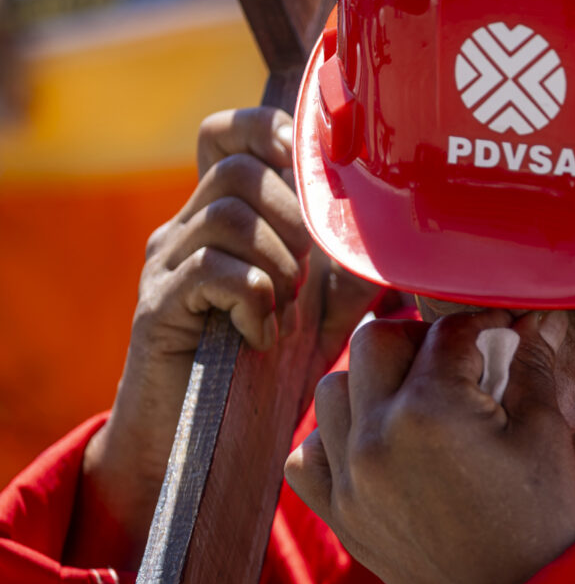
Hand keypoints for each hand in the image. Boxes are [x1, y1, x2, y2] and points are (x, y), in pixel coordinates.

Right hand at [68, 107, 379, 567]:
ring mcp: (167, 266)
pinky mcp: (157, 309)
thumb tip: (407, 234)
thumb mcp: (325, 313)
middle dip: (293, 218)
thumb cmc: (266, 375)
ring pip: (228, 213)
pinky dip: (254, 299)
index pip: (233, 131)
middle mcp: (187, 229)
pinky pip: (211, 270)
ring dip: (278, 261)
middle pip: (240, 167)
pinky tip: (263, 334)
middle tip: (306, 274)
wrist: (210, 451)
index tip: (312, 184)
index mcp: (228, 218)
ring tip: (286, 309)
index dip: (274, 134)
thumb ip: (354, 266)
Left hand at [284, 309, 574, 583]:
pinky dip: (332, 438)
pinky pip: (309, 454)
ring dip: (372, 380)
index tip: (500, 329)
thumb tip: (534, 323)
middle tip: (454, 359)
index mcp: (430, 411)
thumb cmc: (542, 521)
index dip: (481, 322)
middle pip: (375, 341)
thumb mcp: (546, 434)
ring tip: (414, 398)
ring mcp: (350, 479)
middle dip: (418, 338)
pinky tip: (374, 443)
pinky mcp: (341, 515)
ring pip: (333, 389)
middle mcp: (375, 437)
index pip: (447, 333)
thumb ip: (533, 366)